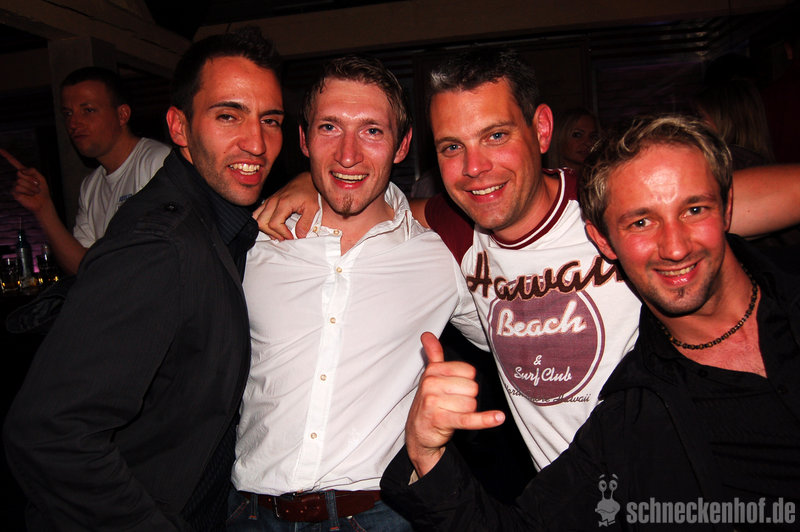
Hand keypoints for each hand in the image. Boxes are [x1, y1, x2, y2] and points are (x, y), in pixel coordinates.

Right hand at [2, 148, 51, 214]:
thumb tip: (21, 170)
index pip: (15, 162)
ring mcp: (15, 185)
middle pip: (20, 172)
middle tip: (37, 185)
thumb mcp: (40, 177)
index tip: (0, 149)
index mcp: (25, 172)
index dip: (7, 156)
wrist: (43, 202)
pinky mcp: (14, 192)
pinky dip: (27, 191)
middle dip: (31, 179)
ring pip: (20, 181)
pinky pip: (19, 188)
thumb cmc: (42, 190)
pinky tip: (30, 195)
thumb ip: (32, 170)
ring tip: (35, 191)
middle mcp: (18, 177)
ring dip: (31, 187)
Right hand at [254, 171, 316, 239]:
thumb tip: (300, 235)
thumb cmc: (309, 191)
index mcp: (283, 203)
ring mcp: (269, 201)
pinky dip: (262, 222)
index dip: (282, 234)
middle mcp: (273, 201)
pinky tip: (272, 227)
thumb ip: (306, 223)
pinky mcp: (268, 201)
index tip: (291, 237)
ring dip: (265, 229)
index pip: (274, 224)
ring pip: (256, 218)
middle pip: (262, 223)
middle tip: (284, 237)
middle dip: (273, 233)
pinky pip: (258, 214)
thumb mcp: (312, 208)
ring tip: (277, 233)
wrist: (306, 180)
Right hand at [406, 332, 504, 476]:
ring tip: (451, 413)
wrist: (418, 432)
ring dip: (466, 412)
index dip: (466, 382)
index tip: (453, 389)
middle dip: (467, 398)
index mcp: (432, 371)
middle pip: (471, 388)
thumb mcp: (430, 377)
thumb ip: (433, 355)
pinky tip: (498, 417)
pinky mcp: (441, 420)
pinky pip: (468, 419)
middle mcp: (430, 384)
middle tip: (452, 404)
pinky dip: (484, 419)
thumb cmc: (429, 402)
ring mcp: (434, 402)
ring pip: (471, 404)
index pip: (468, 371)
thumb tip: (427, 335)